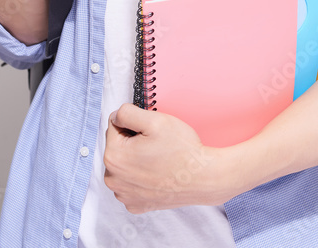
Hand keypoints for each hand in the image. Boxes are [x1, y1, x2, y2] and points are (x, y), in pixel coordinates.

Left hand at [103, 103, 229, 213]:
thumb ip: (127, 112)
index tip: (149, 132)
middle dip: (133, 141)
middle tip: (156, 145)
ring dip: (136, 159)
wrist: (204, 179)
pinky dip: (142, 176)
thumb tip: (115, 117)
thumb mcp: (154, 120)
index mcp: (113, 157)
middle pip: (118, 146)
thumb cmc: (181, 150)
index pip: (114, 126)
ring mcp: (125, 195)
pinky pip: (132, 182)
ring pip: (125, 164)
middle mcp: (114, 180)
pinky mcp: (136, 205)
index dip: (134, 123)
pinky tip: (158, 174)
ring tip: (158, 159)